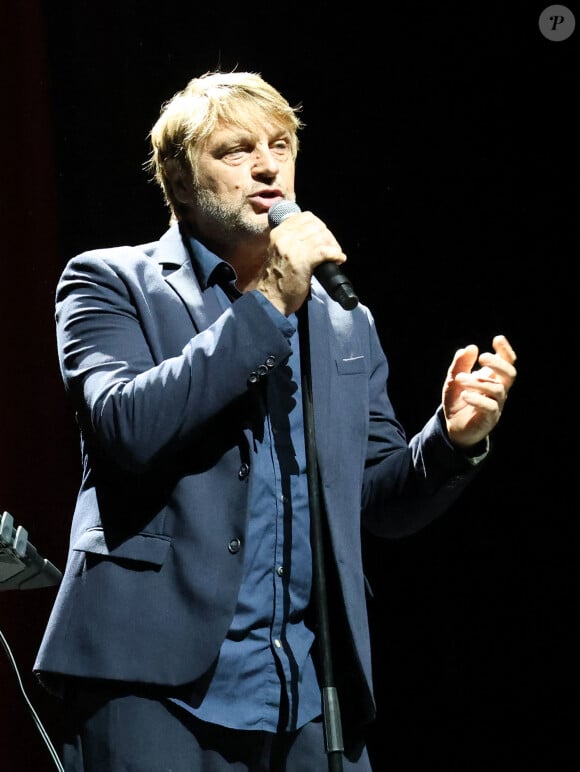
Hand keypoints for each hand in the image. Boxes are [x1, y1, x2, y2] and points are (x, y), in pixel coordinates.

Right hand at [256, 211, 346, 315]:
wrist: (271, 299)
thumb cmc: (277, 280)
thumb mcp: (279, 252)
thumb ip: (291, 240)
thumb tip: (315, 235)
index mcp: (278, 233)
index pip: (305, 217)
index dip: (319, 225)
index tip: (323, 237)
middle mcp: (284, 238)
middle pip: (316, 225)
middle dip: (328, 236)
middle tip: (332, 248)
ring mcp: (293, 249)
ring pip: (322, 236)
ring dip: (333, 246)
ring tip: (335, 256)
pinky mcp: (302, 261)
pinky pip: (325, 251)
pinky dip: (335, 254)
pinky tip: (338, 260)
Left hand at [443, 334, 516, 448]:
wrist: (453, 426)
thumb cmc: (458, 400)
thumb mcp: (454, 380)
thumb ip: (460, 364)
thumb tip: (470, 347)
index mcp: (493, 378)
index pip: (507, 362)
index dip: (505, 350)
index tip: (497, 339)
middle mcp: (499, 389)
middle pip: (510, 374)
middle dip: (498, 363)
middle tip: (483, 357)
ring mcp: (497, 404)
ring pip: (497, 389)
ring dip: (477, 381)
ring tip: (459, 379)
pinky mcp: (490, 418)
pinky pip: (490, 407)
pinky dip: (477, 399)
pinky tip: (465, 395)